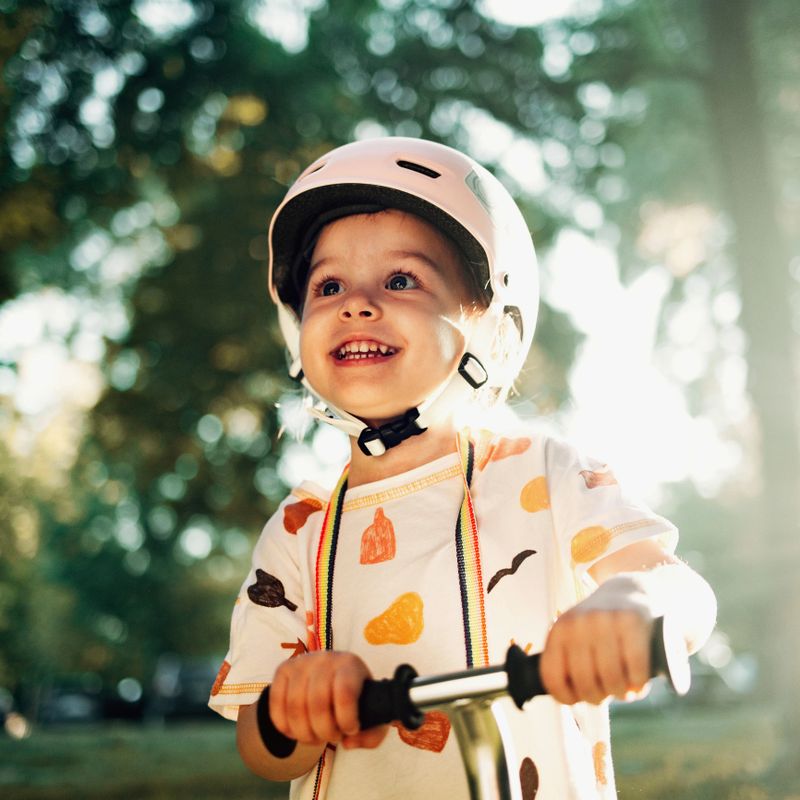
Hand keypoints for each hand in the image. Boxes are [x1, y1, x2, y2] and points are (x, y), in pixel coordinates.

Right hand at [269, 651, 388, 749]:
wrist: (332, 674)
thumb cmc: (355, 696)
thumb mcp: (373, 712)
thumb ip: (373, 734)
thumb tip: (350, 741)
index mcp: (350, 664)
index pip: (344, 693)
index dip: (346, 720)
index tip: (351, 729)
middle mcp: (324, 658)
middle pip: (317, 704)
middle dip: (324, 732)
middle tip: (333, 737)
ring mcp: (301, 662)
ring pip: (295, 707)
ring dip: (305, 734)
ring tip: (316, 736)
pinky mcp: (283, 670)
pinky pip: (276, 704)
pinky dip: (285, 727)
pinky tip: (297, 732)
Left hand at [540, 580, 654, 705]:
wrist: (626, 591)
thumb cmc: (599, 626)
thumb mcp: (573, 636)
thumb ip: (565, 661)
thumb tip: (565, 697)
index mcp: (558, 631)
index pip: (552, 676)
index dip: (565, 697)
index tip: (577, 699)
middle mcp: (578, 624)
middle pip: (585, 682)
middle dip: (597, 697)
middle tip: (606, 693)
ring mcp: (605, 621)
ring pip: (611, 679)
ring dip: (620, 692)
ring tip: (623, 687)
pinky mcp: (632, 623)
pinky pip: (635, 670)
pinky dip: (638, 683)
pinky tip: (637, 680)